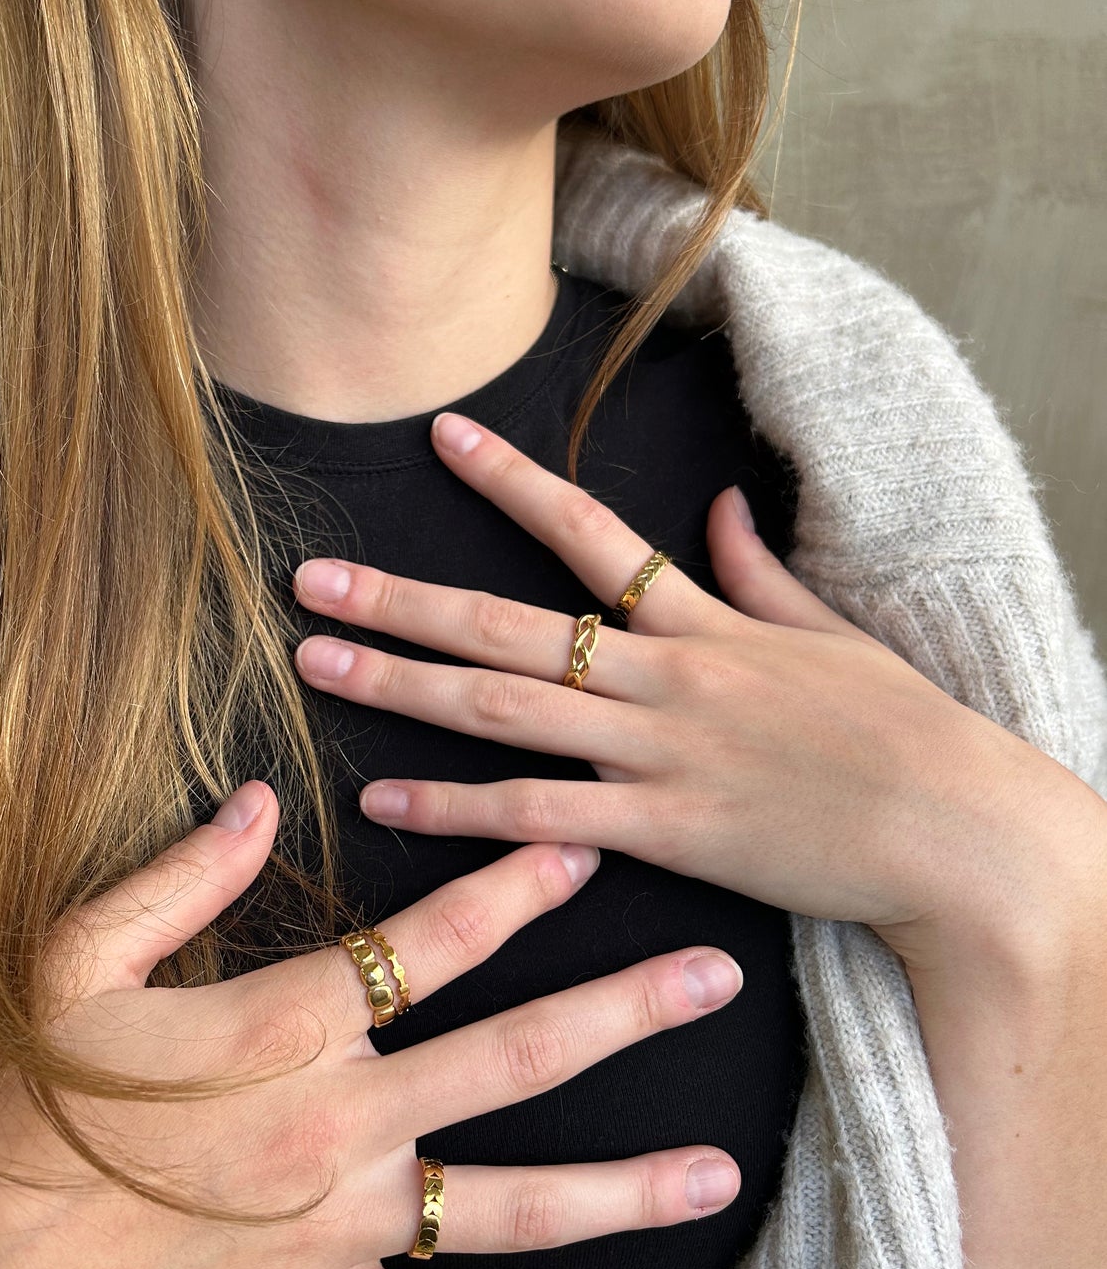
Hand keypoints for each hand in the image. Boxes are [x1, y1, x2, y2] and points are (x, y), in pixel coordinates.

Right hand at [0, 781, 745, 1268]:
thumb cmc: (2, 1113)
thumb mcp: (68, 964)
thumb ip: (176, 878)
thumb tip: (256, 802)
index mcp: (283, 1029)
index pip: (431, 941)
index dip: (515, 886)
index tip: (582, 848)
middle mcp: (337, 1127)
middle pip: (515, 1058)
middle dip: (626, 1010)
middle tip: (718, 977)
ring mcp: (335, 1233)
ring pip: (512, 1206)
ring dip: (623, 1187)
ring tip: (717, 1170)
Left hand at [291, 410, 1045, 973]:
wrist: (956, 831)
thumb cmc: (904, 731)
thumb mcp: (833, 632)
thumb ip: (759, 569)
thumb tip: (719, 505)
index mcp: (703, 619)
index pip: (591, 531)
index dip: (511, 481)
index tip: (441, 437)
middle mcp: (664, 674)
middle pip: (509, 624)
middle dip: (403, 599)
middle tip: (313, 581)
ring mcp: (658, 752)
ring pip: (503, 709)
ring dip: (402, 684)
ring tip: (317, 663)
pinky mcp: (665, 830)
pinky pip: (538, 815)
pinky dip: (457, 807)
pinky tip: (386, 795)